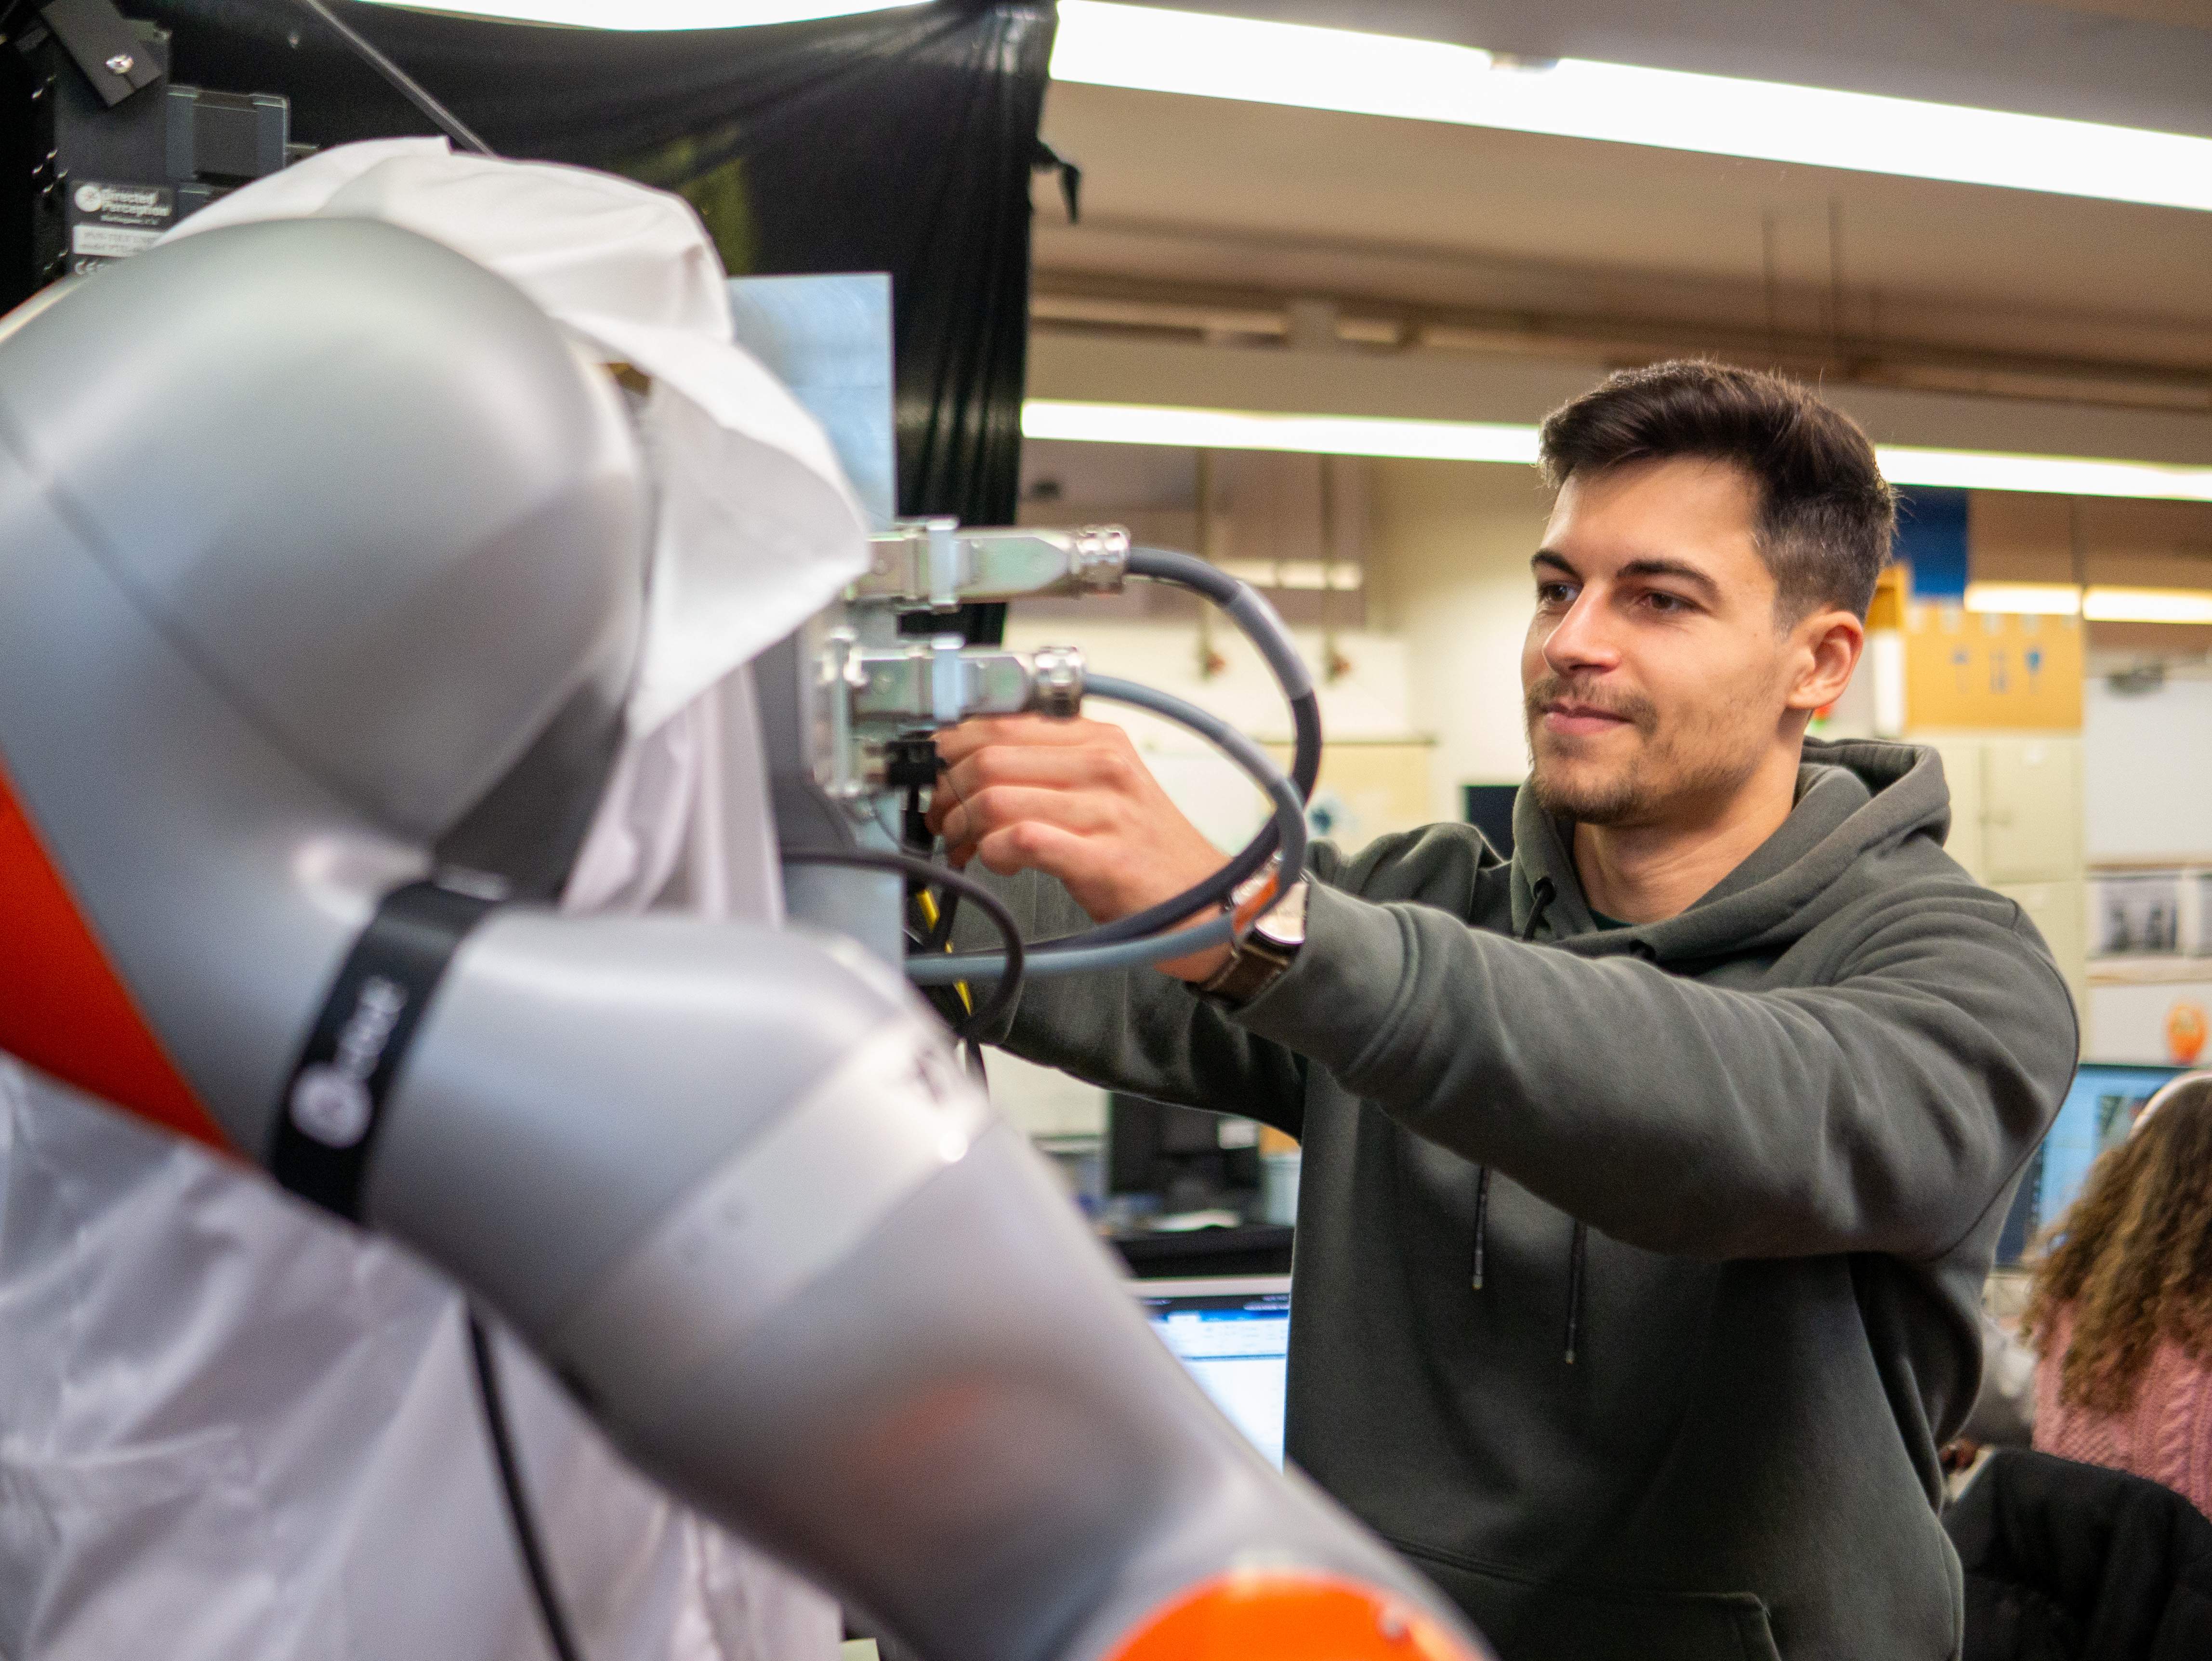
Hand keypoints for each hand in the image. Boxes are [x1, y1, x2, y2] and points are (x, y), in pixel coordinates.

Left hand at [927, 716, 1231, 979]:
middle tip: (942, 820)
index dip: (950, 749)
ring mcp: (1105, 811)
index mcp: (1099, 739)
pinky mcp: (1102, 858)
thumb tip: (968, 764)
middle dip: (947, 793)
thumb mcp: (1101, 788)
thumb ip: (1045, 767)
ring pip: (996, 798)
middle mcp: (1103, 766)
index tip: (936, 775)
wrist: (1203, 902)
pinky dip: (993, 852)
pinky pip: (1022, 840)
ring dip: (962, 828)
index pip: (1000, 722)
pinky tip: (998, 863)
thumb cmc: (1143, 850)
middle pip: (988, 757)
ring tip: (966, 847)